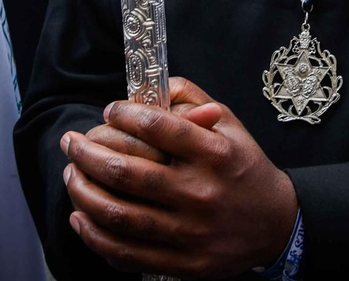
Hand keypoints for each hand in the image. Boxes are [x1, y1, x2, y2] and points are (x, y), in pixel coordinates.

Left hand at [60, 77, 297, 278]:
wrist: (277, 224)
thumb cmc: (245, 168)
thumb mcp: (231, 124)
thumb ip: (193, 99)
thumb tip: (153, 86)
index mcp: (214, 154)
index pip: (156, 127)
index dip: (122, 115)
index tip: (108, 111)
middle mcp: (200, 193)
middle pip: (126, 172)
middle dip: (86, 153)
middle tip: (71, 142)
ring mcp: (189, 233)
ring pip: (119, 215)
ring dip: (83, 192)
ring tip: (71, 174)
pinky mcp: (183, 264)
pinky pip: (127, 253)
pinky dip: (95, 236)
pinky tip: (81, 217)